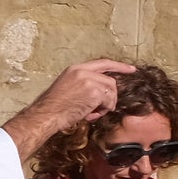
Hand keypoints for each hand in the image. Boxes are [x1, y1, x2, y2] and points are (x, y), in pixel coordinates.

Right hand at [10, 59, 138, 156]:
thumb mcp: (66, 87)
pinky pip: (108, 102)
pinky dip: (103, 111)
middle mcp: (83, 72)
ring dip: (106, 105)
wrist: (46, 115)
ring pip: (111, 92)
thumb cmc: (53, 107)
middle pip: (110, 81)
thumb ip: (83, 82)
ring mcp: (89, 81)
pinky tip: (90, 115)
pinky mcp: (95, 93)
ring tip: (94, 112)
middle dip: (111, 96)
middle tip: (103, 107)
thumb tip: (102, 90)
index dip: (119, 66)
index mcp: (75, 69)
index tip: (131, 69)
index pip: (103, 63)